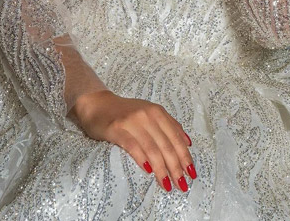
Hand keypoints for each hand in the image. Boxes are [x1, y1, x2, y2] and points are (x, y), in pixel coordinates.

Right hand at [70, 90, 195, 192]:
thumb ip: (168, 125)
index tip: (191, 172)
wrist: (98, 104)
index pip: (176, 137)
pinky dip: (142, 159)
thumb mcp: (150, 113)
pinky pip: (133, 146)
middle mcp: (147, 115)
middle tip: (182, 184)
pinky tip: (149, 171)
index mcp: (158, 112)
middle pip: (166, 144)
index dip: (185, 156)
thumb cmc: (125, 112)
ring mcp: (132, 122)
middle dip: (176, 166)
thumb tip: (188, 143)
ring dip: (162, 169)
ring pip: (152, 148)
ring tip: (168, 184)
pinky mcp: (117, 129)